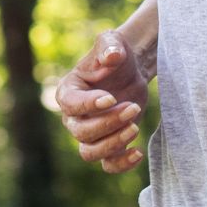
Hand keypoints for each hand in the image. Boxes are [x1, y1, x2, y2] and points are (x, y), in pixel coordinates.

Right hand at [55, 30, 149, 174]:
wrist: (130, 69)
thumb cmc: (116, 53)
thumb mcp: (112, 42)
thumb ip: (110, 46)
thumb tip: (112, 57)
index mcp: (68, 91)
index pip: (70, 104)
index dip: (88, 105)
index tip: (111, 97)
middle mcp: (74, 116)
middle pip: (81, 132)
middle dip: (108, 123)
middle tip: (132, 107)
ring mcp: (90, 133)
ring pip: (90, 152)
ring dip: (113, 144)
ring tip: (136, 127)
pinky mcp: (108, 144)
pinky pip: (108, 165)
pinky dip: (122, 164)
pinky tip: (138, 152)